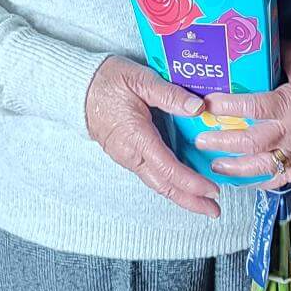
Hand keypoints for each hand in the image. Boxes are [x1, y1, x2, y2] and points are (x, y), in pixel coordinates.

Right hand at [83, 57, 219, 217]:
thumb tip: (197, 107)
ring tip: (203, 201)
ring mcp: (127, 156)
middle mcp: (131, 153)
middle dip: (190, 201)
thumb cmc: (106, 81)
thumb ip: (169, 94)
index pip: (168, 169)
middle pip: (163, 186)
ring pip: (157, 182)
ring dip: (181, 194)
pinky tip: (183, 181)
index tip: (212, 190)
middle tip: (214, 210)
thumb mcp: (139, 79)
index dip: (192, 183)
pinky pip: (151, 173)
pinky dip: (170, 182)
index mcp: (137, 137)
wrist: (76, 87)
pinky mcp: (126, 153)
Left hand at [196, 41, 290, 189]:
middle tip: (201, 138)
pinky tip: (245, 180)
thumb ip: (269, 54)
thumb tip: (241, 47)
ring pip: (266, 167)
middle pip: (254, 143)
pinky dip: (263, 181)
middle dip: (224, 143)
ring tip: (215, 165)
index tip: (207, 104)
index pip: (256, 108)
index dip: (228, 107)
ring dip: (237, 168)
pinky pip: (283, 176)